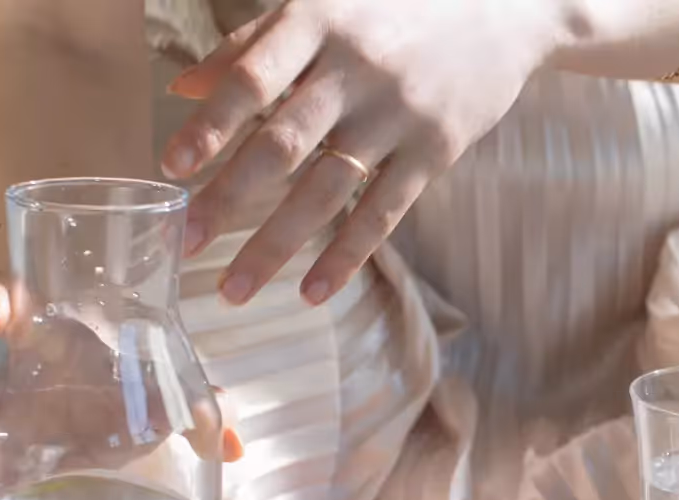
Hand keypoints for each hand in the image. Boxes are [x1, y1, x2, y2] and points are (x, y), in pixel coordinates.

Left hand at [161, 0, 568, 306]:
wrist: (506, 7)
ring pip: (328, 189)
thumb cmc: (399, 3)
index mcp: (319, 21)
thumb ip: (254, 43)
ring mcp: (400, 114)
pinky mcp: (437, 149)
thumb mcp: (326, 3)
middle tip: (185, 244)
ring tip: (234, 288)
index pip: (253, 80)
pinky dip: (346, 255)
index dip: (211, 126)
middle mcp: (358, 69)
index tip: (172, 168)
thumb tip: (184, 88)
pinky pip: (383, 212)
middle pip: (282, 144)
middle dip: (228, 199)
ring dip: (276, 244)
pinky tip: (311, 291)